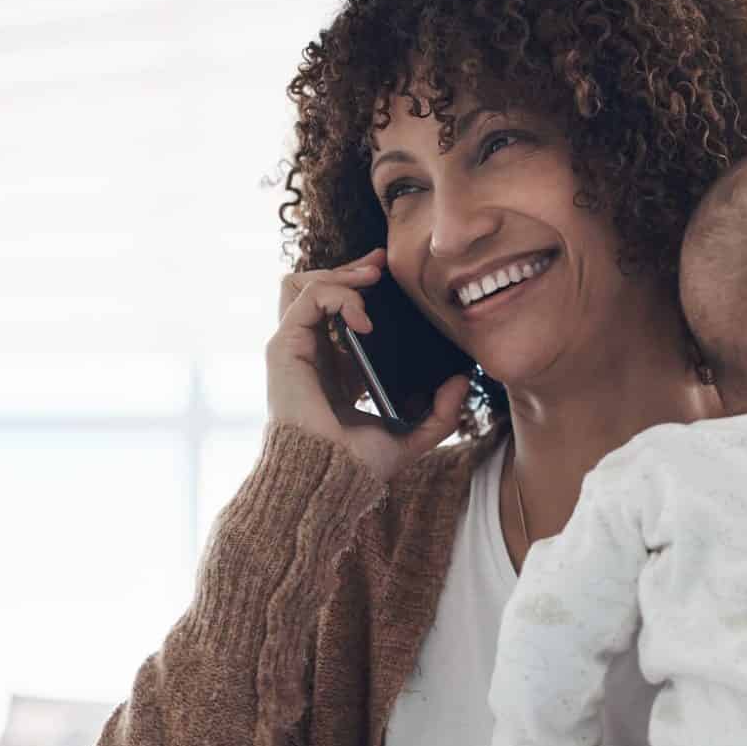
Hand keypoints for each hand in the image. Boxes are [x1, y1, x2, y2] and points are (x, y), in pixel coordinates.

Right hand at [265, 247, 472, 481]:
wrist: (329, 479)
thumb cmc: (358, 466)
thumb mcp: (410, 436)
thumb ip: (439, 414)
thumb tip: (461, 382)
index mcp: (333, 368)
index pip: (338, 311)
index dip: (361, 287)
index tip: (391, 277)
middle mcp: (311, 353)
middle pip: (317, 288)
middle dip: (350, 269)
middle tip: (383, 266)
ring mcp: (294, 347)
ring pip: (301, 283)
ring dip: (339, 273)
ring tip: (371, 280)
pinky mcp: (285, 346)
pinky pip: (307, 297)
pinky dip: (339, 295)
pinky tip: (366, 317)